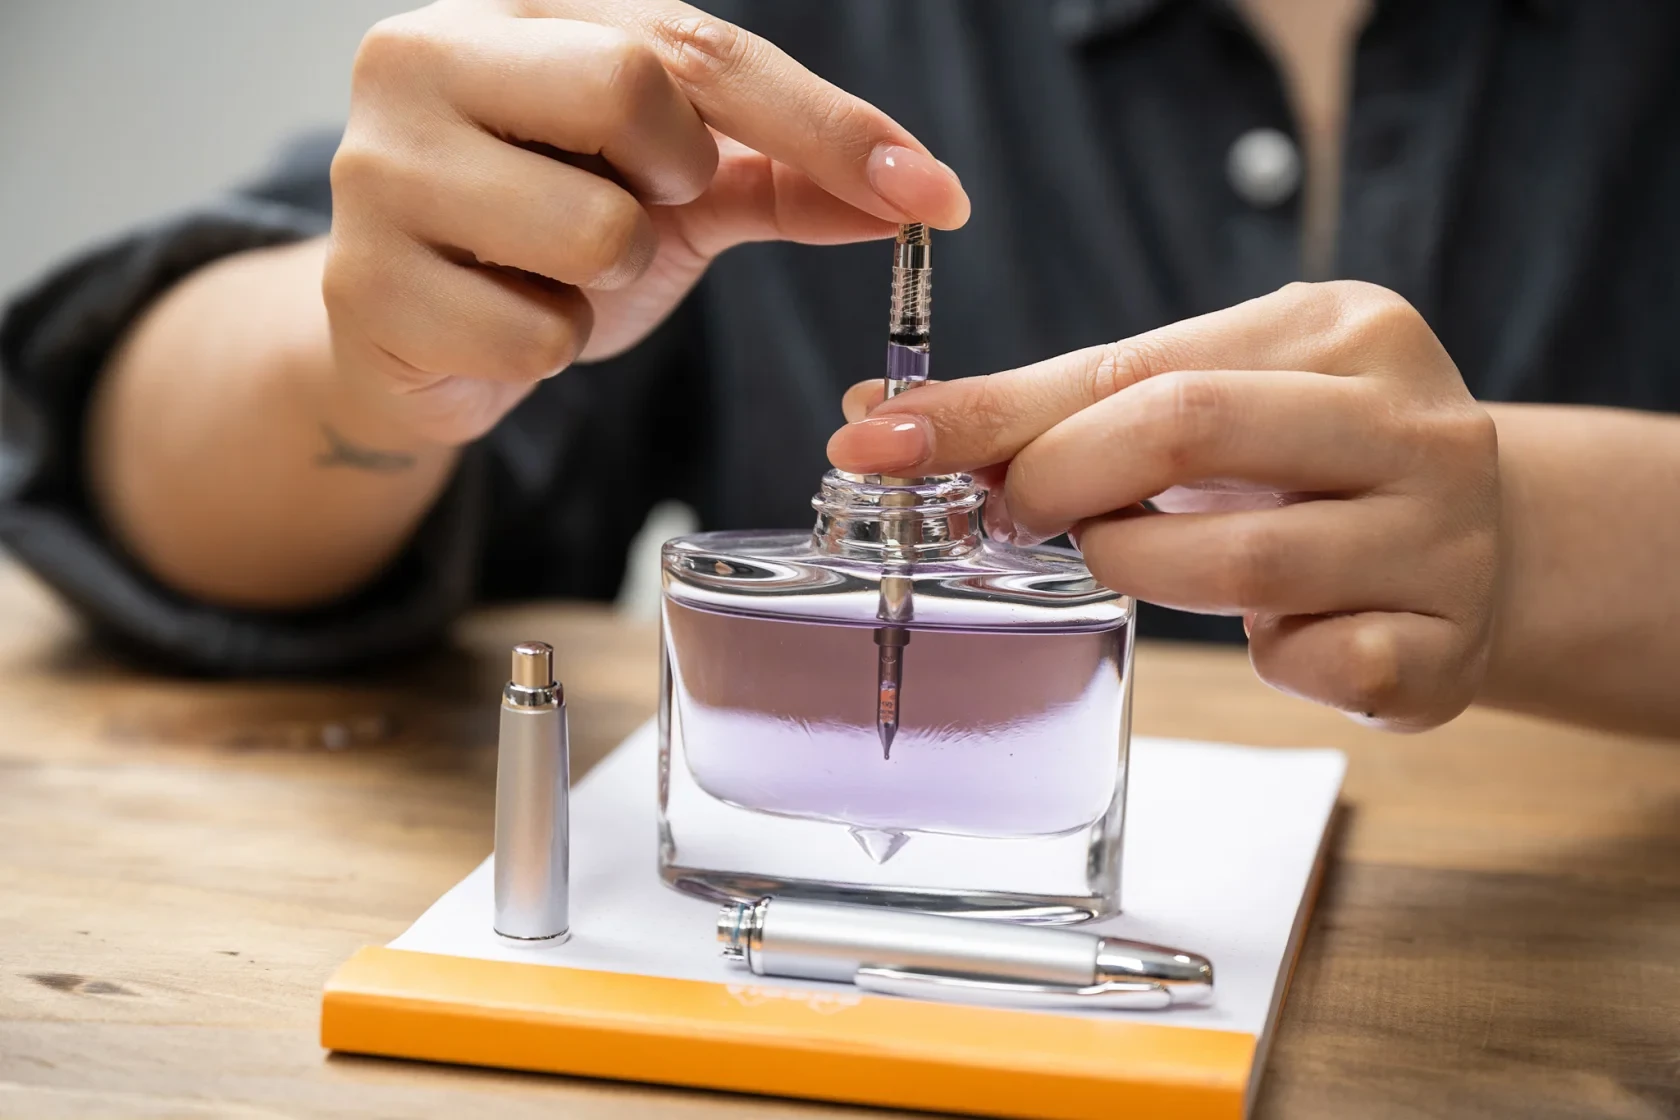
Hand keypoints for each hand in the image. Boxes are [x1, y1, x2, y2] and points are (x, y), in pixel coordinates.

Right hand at [325, 0, 967, 443]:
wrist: (411, 338)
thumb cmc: (541, 243)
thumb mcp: (670, 193)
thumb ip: (783, 175)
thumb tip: (918, 194)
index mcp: (512, 13)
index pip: (693, 42)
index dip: (826, 121)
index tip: (933, 195)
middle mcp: (423, 57)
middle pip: (633, 90)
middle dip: (672, 181)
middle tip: (633, 207)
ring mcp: (377, 171)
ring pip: (594, 229)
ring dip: (612, 279)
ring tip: (553, 273)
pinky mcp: (361, 287)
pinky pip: (536, 336)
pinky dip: (552, 350)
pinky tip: (503, 325)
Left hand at [827, 282, 1501, 730]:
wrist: (1481, 547)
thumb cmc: (1304, 467)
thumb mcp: (1203, 400)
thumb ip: (1054, 407)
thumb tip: (878, 417)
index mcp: (1348, 331)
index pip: (1143, 369)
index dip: (1002, 417)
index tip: (882, 442)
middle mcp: (1420, 424)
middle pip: (1186, 435)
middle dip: (1064, 485)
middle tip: (1022, 517)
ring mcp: (1450, 542)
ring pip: (1237, 569)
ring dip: (1143, 573)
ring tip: (1140, 559)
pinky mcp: (1449, 653)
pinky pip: (1311, 667)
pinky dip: (1262, 662)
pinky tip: (1275, 634)